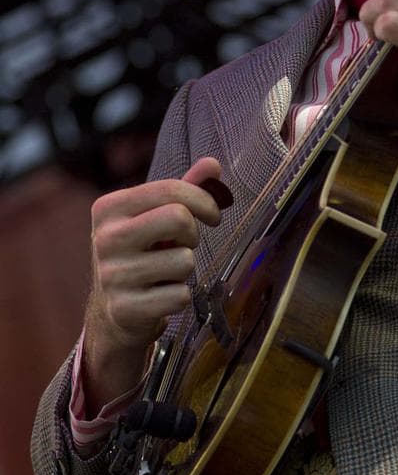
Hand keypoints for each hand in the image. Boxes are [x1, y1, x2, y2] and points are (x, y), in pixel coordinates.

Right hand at [82, 156, 227, 413]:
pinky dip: (180, 297)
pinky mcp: (125, 309)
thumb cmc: (142, 251)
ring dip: (185, 268)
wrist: (113, 310)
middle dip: (193, 233)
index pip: (170, 190)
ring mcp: (112, 276)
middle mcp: (106, 238)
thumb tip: (213, 165)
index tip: (213, 215)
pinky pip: (180, 296)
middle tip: (185, 244)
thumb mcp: (156, 215)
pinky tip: (161, 295)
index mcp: (109, 207)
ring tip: (166, 272)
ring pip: (185, 261)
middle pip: (178, 218)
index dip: (204, 201)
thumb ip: (185, 188)